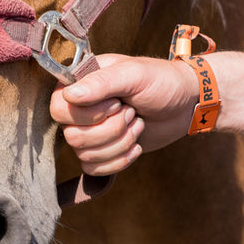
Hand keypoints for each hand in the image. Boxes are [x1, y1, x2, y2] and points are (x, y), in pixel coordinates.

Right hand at [49, 54, 198, 174]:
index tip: (117, 102)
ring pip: (84, 155)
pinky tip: (136, 145)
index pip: (59, 108)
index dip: (88, 114)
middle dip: (110, 130)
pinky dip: (119, 160)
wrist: (184, 104)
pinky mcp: (100, 151)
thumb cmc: (160, 81)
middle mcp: (77, 108)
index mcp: (79, 83)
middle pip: (72, 136)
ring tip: (137, 124)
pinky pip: (94, 169)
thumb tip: (69, 95)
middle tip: (131, 113)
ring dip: (120, 143)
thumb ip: (101, 83)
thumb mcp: (133, 75)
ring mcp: (88, 131)